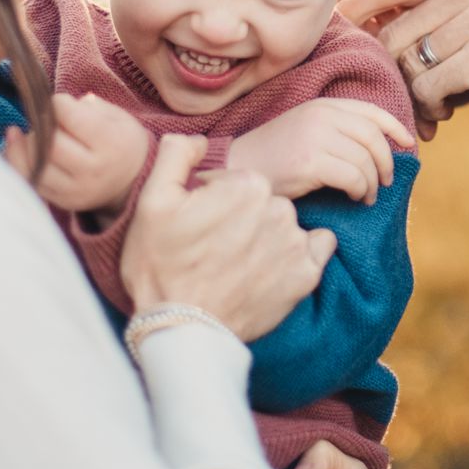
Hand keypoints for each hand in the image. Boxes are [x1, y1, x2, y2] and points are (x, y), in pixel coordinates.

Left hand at [3, 93, 150, 217]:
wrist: (133, 182)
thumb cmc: (122, 141)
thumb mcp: (118, 117)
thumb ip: (89, 107)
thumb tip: (54, 105)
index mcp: (110, 142)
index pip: (70, 117)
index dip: (58, 103)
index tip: (59, 102)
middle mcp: (94, 170)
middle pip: (51, 144)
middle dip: (40, 125)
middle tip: (45, 119)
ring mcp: (77, 190)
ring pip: (36, 166)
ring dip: (24, 145)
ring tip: (28, 134)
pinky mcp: (63, 202)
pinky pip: (31, 182)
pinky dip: (18, 163)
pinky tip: (17, 147)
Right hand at [119, 136, 335, 340]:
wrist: (181, 328)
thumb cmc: (161, 265)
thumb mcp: (152, 200)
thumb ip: (178, 153)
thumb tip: (200, 140)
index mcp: (247, 185)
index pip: (237, 180)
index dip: (215, 199)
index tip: (198, 221)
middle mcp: (280, 209)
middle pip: (263, 201)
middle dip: (242, 216)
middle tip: (214, 245)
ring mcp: (296, 244)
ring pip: (286, 224)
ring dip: (267, 235)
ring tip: (237, 261)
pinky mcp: (306, 276)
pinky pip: (317, 248)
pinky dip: (299, 254)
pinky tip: (271, 267)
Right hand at [228, 98, 414, 204]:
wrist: (237, 168)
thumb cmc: (273, 157)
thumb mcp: (306, 130)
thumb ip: (336, 130)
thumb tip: (377, 148)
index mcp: (322, 106)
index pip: (370, 112)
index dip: (394, 127)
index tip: (408, 143)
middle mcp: (321, 116)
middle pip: (373, 137)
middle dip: (387, 162)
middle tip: (386, 181)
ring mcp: (315, 138)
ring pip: (365, 161)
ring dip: (373, 183)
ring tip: (366, 196)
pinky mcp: (310, 162)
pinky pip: (353, 177)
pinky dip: (360, 191)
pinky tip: (353, 198)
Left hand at [338, 0, 468, 171]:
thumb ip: (448, 10)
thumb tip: (379, 18)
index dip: (362, 5)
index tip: (344, 27)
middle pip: (396, 28)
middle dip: (391, 68)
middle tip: (404, 94)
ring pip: (408, 61)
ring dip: (412, 92)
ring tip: (432, 109)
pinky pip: (426, 87)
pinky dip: (428, 108)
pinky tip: (446, 116)